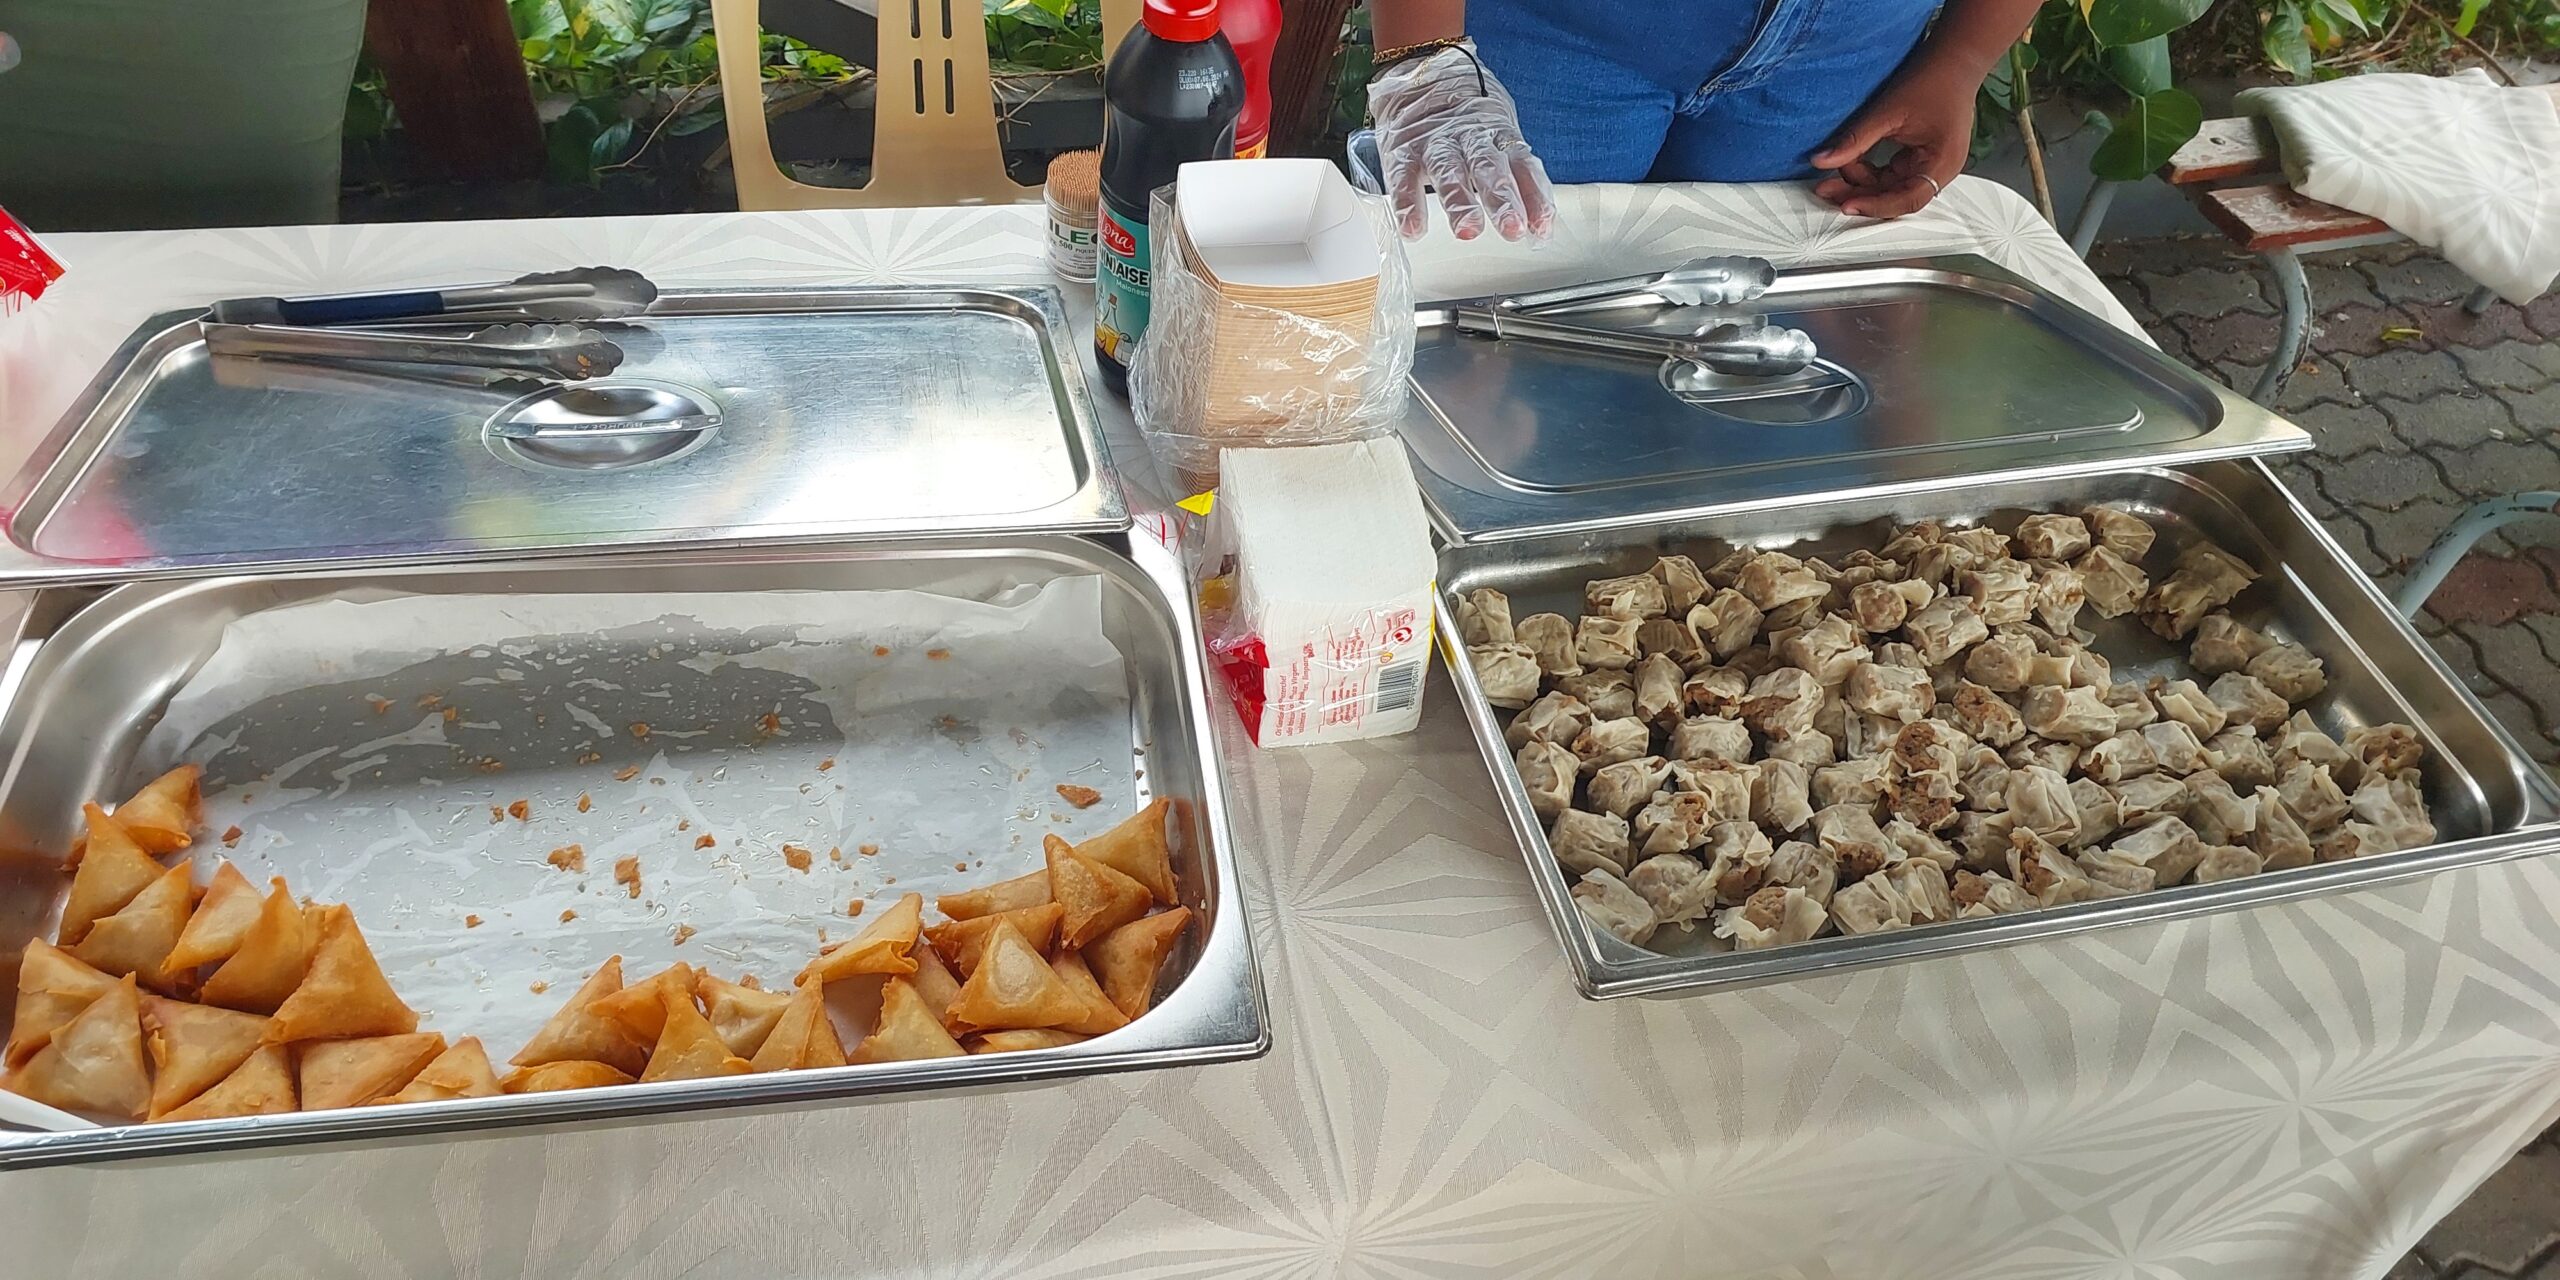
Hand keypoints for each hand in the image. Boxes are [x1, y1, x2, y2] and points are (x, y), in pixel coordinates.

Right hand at [1367, 42, 1556, 241]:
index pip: (1522, 165)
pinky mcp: (1403, 152)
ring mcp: (1434, 144)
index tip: (1542, 227)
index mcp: (1497, 133)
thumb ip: (1516, 172)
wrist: (1420, 70)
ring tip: (1468, 229)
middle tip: (1511, 227)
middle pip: (1488, 168)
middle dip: (1501, 199)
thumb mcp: (1498, 130)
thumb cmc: (1466, 111)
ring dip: (1459, 202)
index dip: (1534, 195)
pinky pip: (1404, 179)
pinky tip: (1414, 228)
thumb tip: (1540, 221)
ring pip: (1449, 172)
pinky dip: (1408, 205)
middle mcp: (1468, 138)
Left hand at [1811, 57, 1977, 218]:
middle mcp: (1940, 170)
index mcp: (1942, 163)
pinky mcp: (1919, 157)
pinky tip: (1849, 163)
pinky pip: (1890, 174)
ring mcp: (1930, 164)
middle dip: (1860, 194)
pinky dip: (1869, 171)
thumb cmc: (1933, 78)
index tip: (1846, 204)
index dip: (1875, 205)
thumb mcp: (1888, 111)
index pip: (1907, 199)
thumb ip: (1855, 140)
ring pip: (1889, 187)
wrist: (1953, 56)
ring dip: (1861, 183)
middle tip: (1826, 189)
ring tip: (1832, 175)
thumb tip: (1821, 161)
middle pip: (1895, 196)